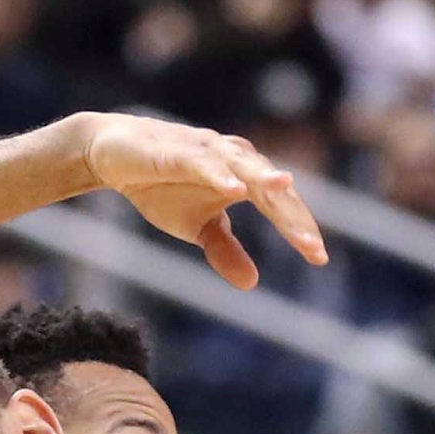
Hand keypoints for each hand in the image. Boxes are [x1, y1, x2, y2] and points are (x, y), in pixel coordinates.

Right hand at [78, 113, 326, 290]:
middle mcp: (235, 159)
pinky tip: (233, 188)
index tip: (319, 258)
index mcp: (245, 178)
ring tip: (285, 190)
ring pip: (243, 167)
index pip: (280, 206)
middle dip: (292, 216)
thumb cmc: (163, 186)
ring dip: (264, 180)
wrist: (115, 155)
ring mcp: (208, 152)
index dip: (299, 230)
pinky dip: (218, 173)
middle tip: (311, 244)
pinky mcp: (178, 150)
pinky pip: (203, 162)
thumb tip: (253, 284)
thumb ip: (225, 250)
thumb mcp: (196, 228)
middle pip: (271, 189)